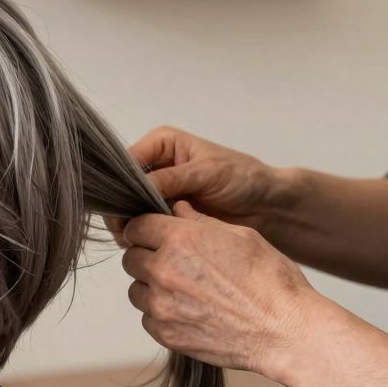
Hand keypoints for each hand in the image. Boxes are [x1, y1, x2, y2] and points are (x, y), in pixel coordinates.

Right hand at [107, 126, 286, 245]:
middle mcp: (154, 164)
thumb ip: (169, 179)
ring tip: (135, 239)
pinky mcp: (163, 212)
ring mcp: (157, 190)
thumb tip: (135, 192)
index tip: (121, 208)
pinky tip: (144, 242)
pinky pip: (142, 221)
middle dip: (123, 207)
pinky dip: (142, 232)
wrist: (266, 206)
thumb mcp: (205, 173)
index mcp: (161, 144)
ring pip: (129, 206)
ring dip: (131, 222)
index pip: (127, 162)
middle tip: (126, 230)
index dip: (121, 184)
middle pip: (123, 186)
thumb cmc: (242, 178)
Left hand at [121, 201, 323, 374]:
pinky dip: (162, 314)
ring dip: (152, 288)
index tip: (154, 236)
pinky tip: (190, 311)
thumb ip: (201, 222)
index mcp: (180, 239)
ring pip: (136, 289)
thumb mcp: (242, 237)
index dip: (145, 230)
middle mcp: (163, 270)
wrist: (285, 332)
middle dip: (148, 257)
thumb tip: (177, 208)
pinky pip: (147, 317)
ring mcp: (160, 305)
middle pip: (131, 258)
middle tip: (175, 264)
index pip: (136, 227)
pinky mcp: (164, 332)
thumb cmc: (271, 282)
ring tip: (186, 291)